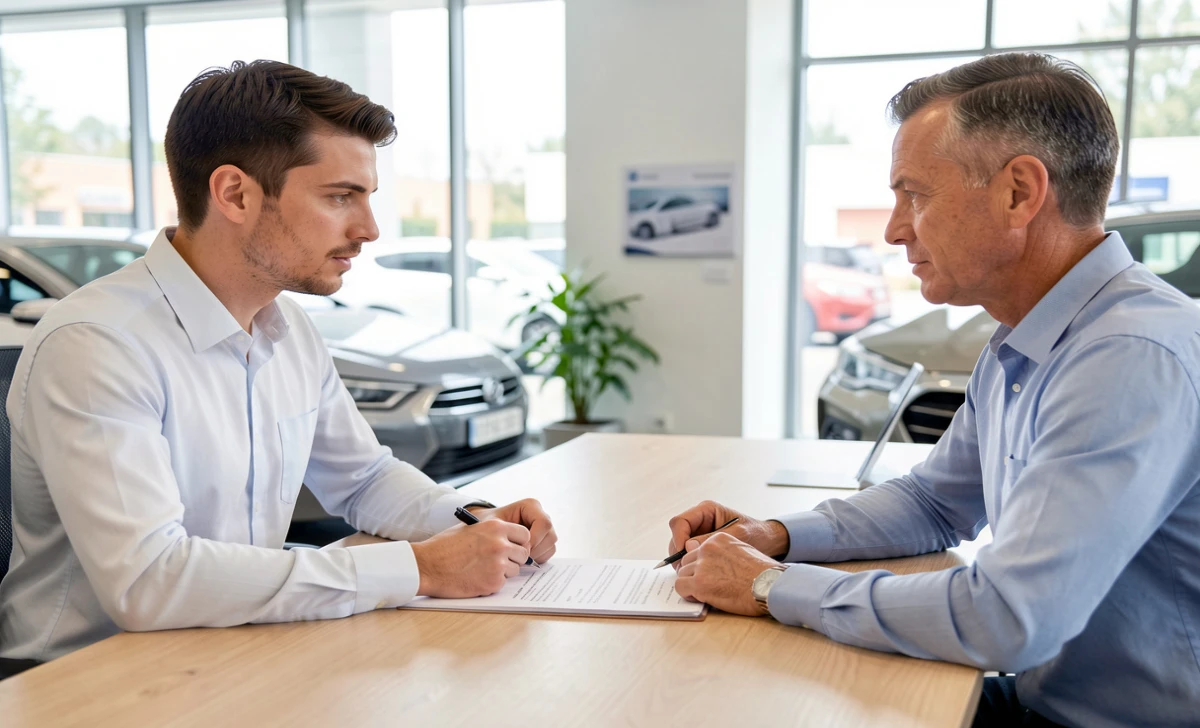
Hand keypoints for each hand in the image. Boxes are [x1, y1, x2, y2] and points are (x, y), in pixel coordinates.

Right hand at [410, 519, 530, 597]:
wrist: (427, 566)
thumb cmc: (444, 547)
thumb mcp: (471, 529)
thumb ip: (493, 533)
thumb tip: (510, 540)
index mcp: (496, 527)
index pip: (524, 534)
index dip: (519, 542)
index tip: (513, 547)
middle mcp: (500, 544)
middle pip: (523, 554)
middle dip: (513, 558)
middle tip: (498, 561)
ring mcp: (498, 564)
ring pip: (514, 570)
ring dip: (503, 572)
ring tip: (482, 569)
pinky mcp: (493, 582)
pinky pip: (502, 583)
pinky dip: (491, 583)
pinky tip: (475, 578)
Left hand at [468, 498, 557, 564]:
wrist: (487, 531)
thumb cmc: (488, 525)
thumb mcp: (492, 526)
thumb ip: (506, 533)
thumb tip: (523, 549)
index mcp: (531, 506)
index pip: (544, 523)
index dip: (534, 538)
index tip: (517, 548)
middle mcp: (541, 516)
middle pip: (550, 535)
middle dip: (535, 549)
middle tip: (518, 557)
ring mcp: (544, 529)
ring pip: (551, 545)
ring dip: (536, 555)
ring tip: (518, 558)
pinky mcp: (544, 540)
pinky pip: (549, 552)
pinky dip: (538, 558)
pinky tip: (523, 558)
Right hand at [667, 500, 788, 566]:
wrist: (769, 541)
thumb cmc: (757, 534)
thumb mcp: (737, 536)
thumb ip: (712, 540)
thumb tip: (689, 547)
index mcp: (706, 510)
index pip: (680, 522)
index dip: (678, 538)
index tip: (684, 554)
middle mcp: (700, 520)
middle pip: (676, 535)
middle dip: (678, 552)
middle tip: (684, 569)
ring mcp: (700, 532)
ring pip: (680, 546)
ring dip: (682, 559)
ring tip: (692, 573)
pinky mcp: (702, 544)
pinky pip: (688, 553)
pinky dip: (689, 563)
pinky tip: (697, 573)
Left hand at [673, 532, 781, 616]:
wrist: (770, 586)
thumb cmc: (763, 573)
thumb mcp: (743, 551)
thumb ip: (723, 552)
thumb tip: (708, 560)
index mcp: (719, 539)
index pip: (697, 549)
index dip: (700, 564)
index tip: (707, 574)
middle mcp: (707, 548)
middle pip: (687, 561)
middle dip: (694, 574)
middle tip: (706, 585)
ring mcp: (702, 565)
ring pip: (682, 573)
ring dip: (691, 584)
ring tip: (706, 592)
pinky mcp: (699, 583)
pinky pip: (680, 586)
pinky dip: (687, 593)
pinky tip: (700, 597)